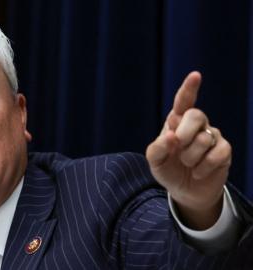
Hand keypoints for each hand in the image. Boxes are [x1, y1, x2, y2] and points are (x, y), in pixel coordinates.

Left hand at [146, 71, 231, 229]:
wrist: (184, 190)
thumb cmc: (168, 169)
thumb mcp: (154, 161)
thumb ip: (157, 148)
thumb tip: (170, 136)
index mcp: (176, 122)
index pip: (184, 101)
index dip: (189, 89)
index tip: (195, 75)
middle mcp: (195, 125)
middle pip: (197, 115)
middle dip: (185, 133)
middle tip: (178, 148)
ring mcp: (212, 136)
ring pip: (204, 139)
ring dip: (190, 157)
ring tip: (186, 164)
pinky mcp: (224, 151)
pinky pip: (217, 153)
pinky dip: (203, 167)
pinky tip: (197, 172)